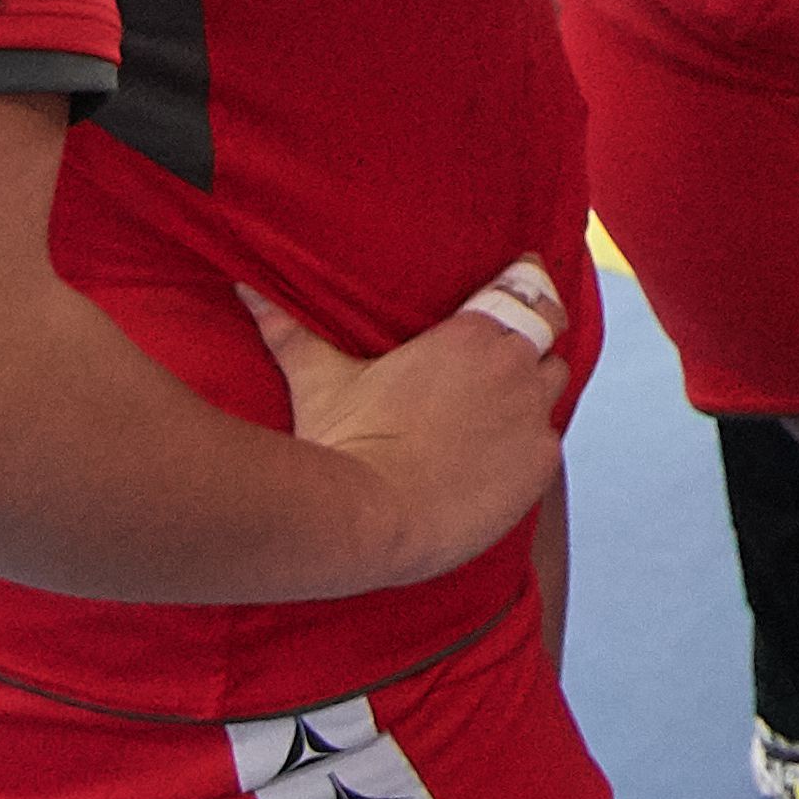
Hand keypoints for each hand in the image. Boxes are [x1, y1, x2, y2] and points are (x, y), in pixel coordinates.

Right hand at [245, 266, 562, 594]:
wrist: (366, 521)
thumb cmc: (341, 443)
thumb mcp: (319, 380)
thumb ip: (291, 330)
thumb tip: (246, 289)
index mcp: (472, 335)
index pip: (525, 285)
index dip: (525, 282)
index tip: (523, 278)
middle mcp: (514, 366)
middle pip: (548, 334)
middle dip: (531, 339)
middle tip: (502, 355)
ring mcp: (533, 415)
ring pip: (552, 386)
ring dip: (531, 391)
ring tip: (494, 411)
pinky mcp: (540, 463)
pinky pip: (545, 443)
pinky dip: (526, 446)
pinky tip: (493, 461)